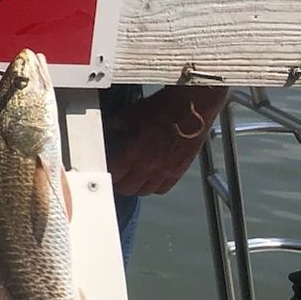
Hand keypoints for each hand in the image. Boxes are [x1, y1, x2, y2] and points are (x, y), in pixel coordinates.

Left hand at [104, 85, 225, 194]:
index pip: (113, 174)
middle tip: (118, 175)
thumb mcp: (131, 113)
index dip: (108, 172)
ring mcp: (165, 171)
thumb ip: (118, 124)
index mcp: (133, 153)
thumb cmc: (165, 107)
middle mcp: (148, 166)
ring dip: (136, 186)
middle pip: (127, 189)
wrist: (192, 108)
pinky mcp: (179, 170)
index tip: (107, 167)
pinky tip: (151, 177)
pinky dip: (155, 186)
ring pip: (145, 191)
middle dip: (119, 183)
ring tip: (133, 178)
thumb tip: (112, 127)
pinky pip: (163, 188)